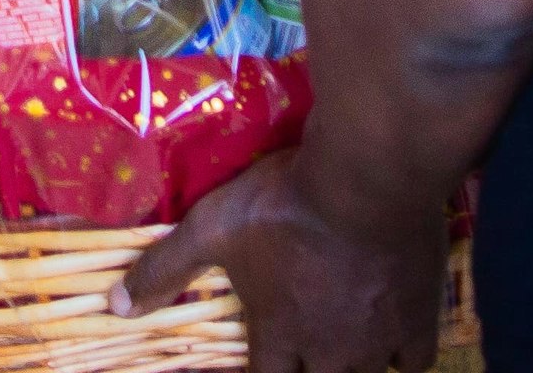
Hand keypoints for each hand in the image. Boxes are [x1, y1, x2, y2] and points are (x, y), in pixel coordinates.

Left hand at [115, 152, 459, 372]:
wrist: (366, 179)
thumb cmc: (285, 203)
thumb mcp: (212, 228)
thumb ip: (165, 267)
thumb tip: (114, 306)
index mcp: (279, 335)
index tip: (261, 358)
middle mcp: (328, 351)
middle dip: (307, 371)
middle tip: (302, 351)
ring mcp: (377, 341)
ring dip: (351, 369)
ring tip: (343, 351)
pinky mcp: (419, 320)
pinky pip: (414, 363)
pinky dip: (401, 361)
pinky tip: (394, 347)